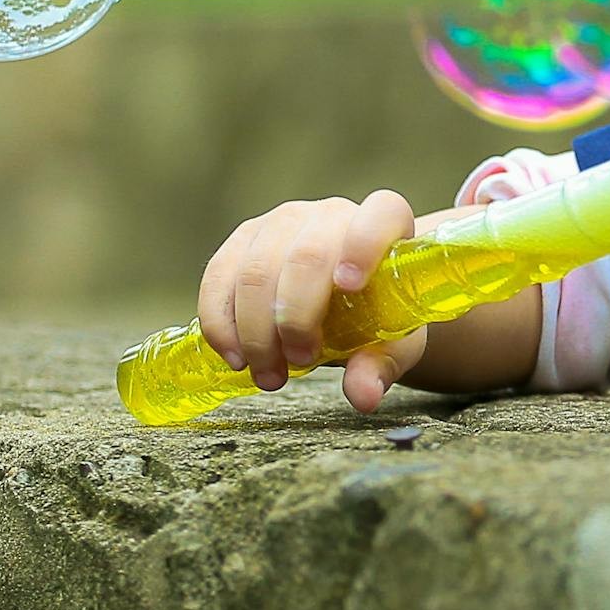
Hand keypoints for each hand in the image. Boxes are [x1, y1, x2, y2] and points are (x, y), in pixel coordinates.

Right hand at [194, 191, 425, 410]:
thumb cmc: (376, 315)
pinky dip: (221, 322)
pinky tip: (235, 356)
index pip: (380, 214)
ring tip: (269, 374)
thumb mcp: (390, 343)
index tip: (348, 286)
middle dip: (296, 317)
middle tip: (299, 362)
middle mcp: (331, 214)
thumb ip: (380, 365)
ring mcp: (282, 222)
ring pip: (256, 270)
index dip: (364, 245)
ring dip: (256, 331)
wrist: (345, 301)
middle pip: (306, 255)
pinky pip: (219, 276)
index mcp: (383, 224)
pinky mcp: (244, 240)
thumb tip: (363, 395)